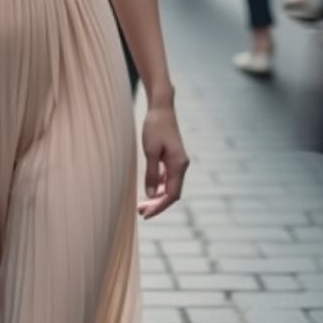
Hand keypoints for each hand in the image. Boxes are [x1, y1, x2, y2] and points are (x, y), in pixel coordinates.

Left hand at [138, 105, 188, 219]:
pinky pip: (168, 178)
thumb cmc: (154, 127)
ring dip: (157, 196)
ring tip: (142, 205)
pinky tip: (149, 189)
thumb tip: (150, 194)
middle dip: (157, 205)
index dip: (159, 207)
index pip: (171, 195)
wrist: (161, 108)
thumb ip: (151, 173)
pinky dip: (158, 186)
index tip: (146, 215)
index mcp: (178, 165)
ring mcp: (178, 162)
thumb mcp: (150, 151)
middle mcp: (181, 165)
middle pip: (171, 193)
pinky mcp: (173, 157)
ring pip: (169, 186)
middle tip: (140, 212)